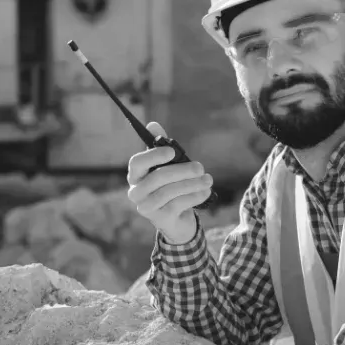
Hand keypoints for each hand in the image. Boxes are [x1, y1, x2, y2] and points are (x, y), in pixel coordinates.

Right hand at [126, 121, 212, 244]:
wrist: (177, 220)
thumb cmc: (171, 188)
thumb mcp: (168, 166)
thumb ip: (161, 147)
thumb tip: (153, 124)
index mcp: (136, 176)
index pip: (137, 163)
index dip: (153, 155)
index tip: (172, 151)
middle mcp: (136, 192)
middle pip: (158, 177)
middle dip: (183, 170)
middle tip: (200, 167)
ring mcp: (147, 208)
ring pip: (170, 191)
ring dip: (193, 183)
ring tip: (208, 179)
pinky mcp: (161, 219)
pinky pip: (179, 203)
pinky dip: (195, 195)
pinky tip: (206, 191)